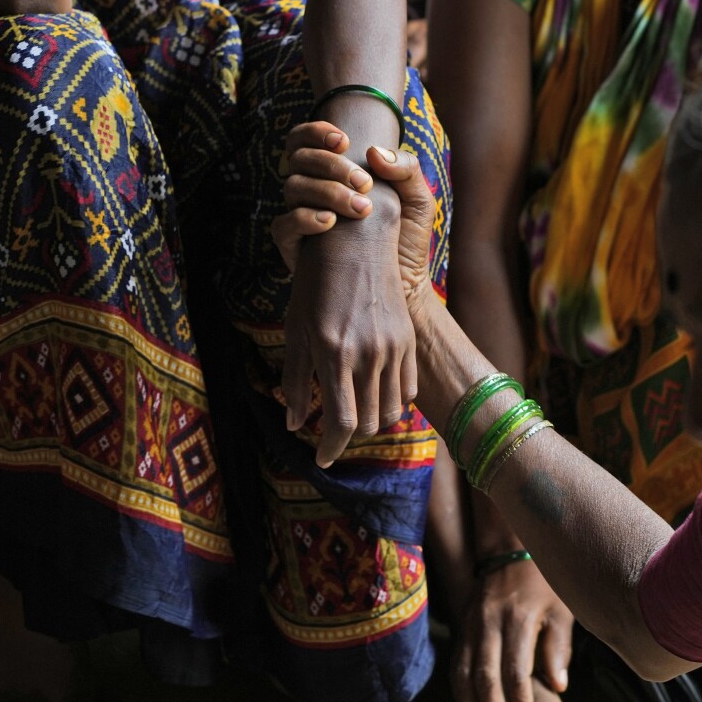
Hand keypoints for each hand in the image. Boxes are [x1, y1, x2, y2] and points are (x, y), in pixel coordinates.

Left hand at [275, 125, 427, 465]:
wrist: (358, 244)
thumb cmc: (317, 285)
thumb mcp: (296, 329)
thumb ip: (296, 379)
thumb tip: (293, 422)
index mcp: (334, 353)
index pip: (341, 422)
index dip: (331, 447)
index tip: (321, 458)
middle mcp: (368, 355)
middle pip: (368, 423)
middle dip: (348, 437)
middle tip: (332, 433)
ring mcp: (393, 348)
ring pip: (391, 411)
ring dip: (372, 423)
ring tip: (355, 415)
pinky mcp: (408, 341)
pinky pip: (408, 390)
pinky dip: (393, 403)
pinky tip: (376, 397)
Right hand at [276, 120, 439, 324]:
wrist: (406, 286)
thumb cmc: (408, 239)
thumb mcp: (418, 200)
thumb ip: (406, 169)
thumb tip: (372, 152)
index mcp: (334, 174)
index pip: (307, 141)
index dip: (316, 132)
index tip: (344, 141)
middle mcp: (313, 192)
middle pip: (299, 159)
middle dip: (330, 164)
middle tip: (363, 182)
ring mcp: (302, 218)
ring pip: (292, 187)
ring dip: (326, 191)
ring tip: (360, 208)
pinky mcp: (296, 249)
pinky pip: (283, 226)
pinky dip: (303, 219)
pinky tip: (330, 223)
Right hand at [452, 562, 574, 701]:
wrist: (509, 549)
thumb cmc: (543, 582)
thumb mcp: (561, 608)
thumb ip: (559, 647)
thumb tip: (559, 685)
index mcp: (516, 618)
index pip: (515, 669)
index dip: (520, 701)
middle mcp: (488, 623)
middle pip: (484, 677)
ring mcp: (470, 626)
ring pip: (464, 676)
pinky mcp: (462, 629)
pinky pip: (456, 668)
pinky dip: (462, 696)